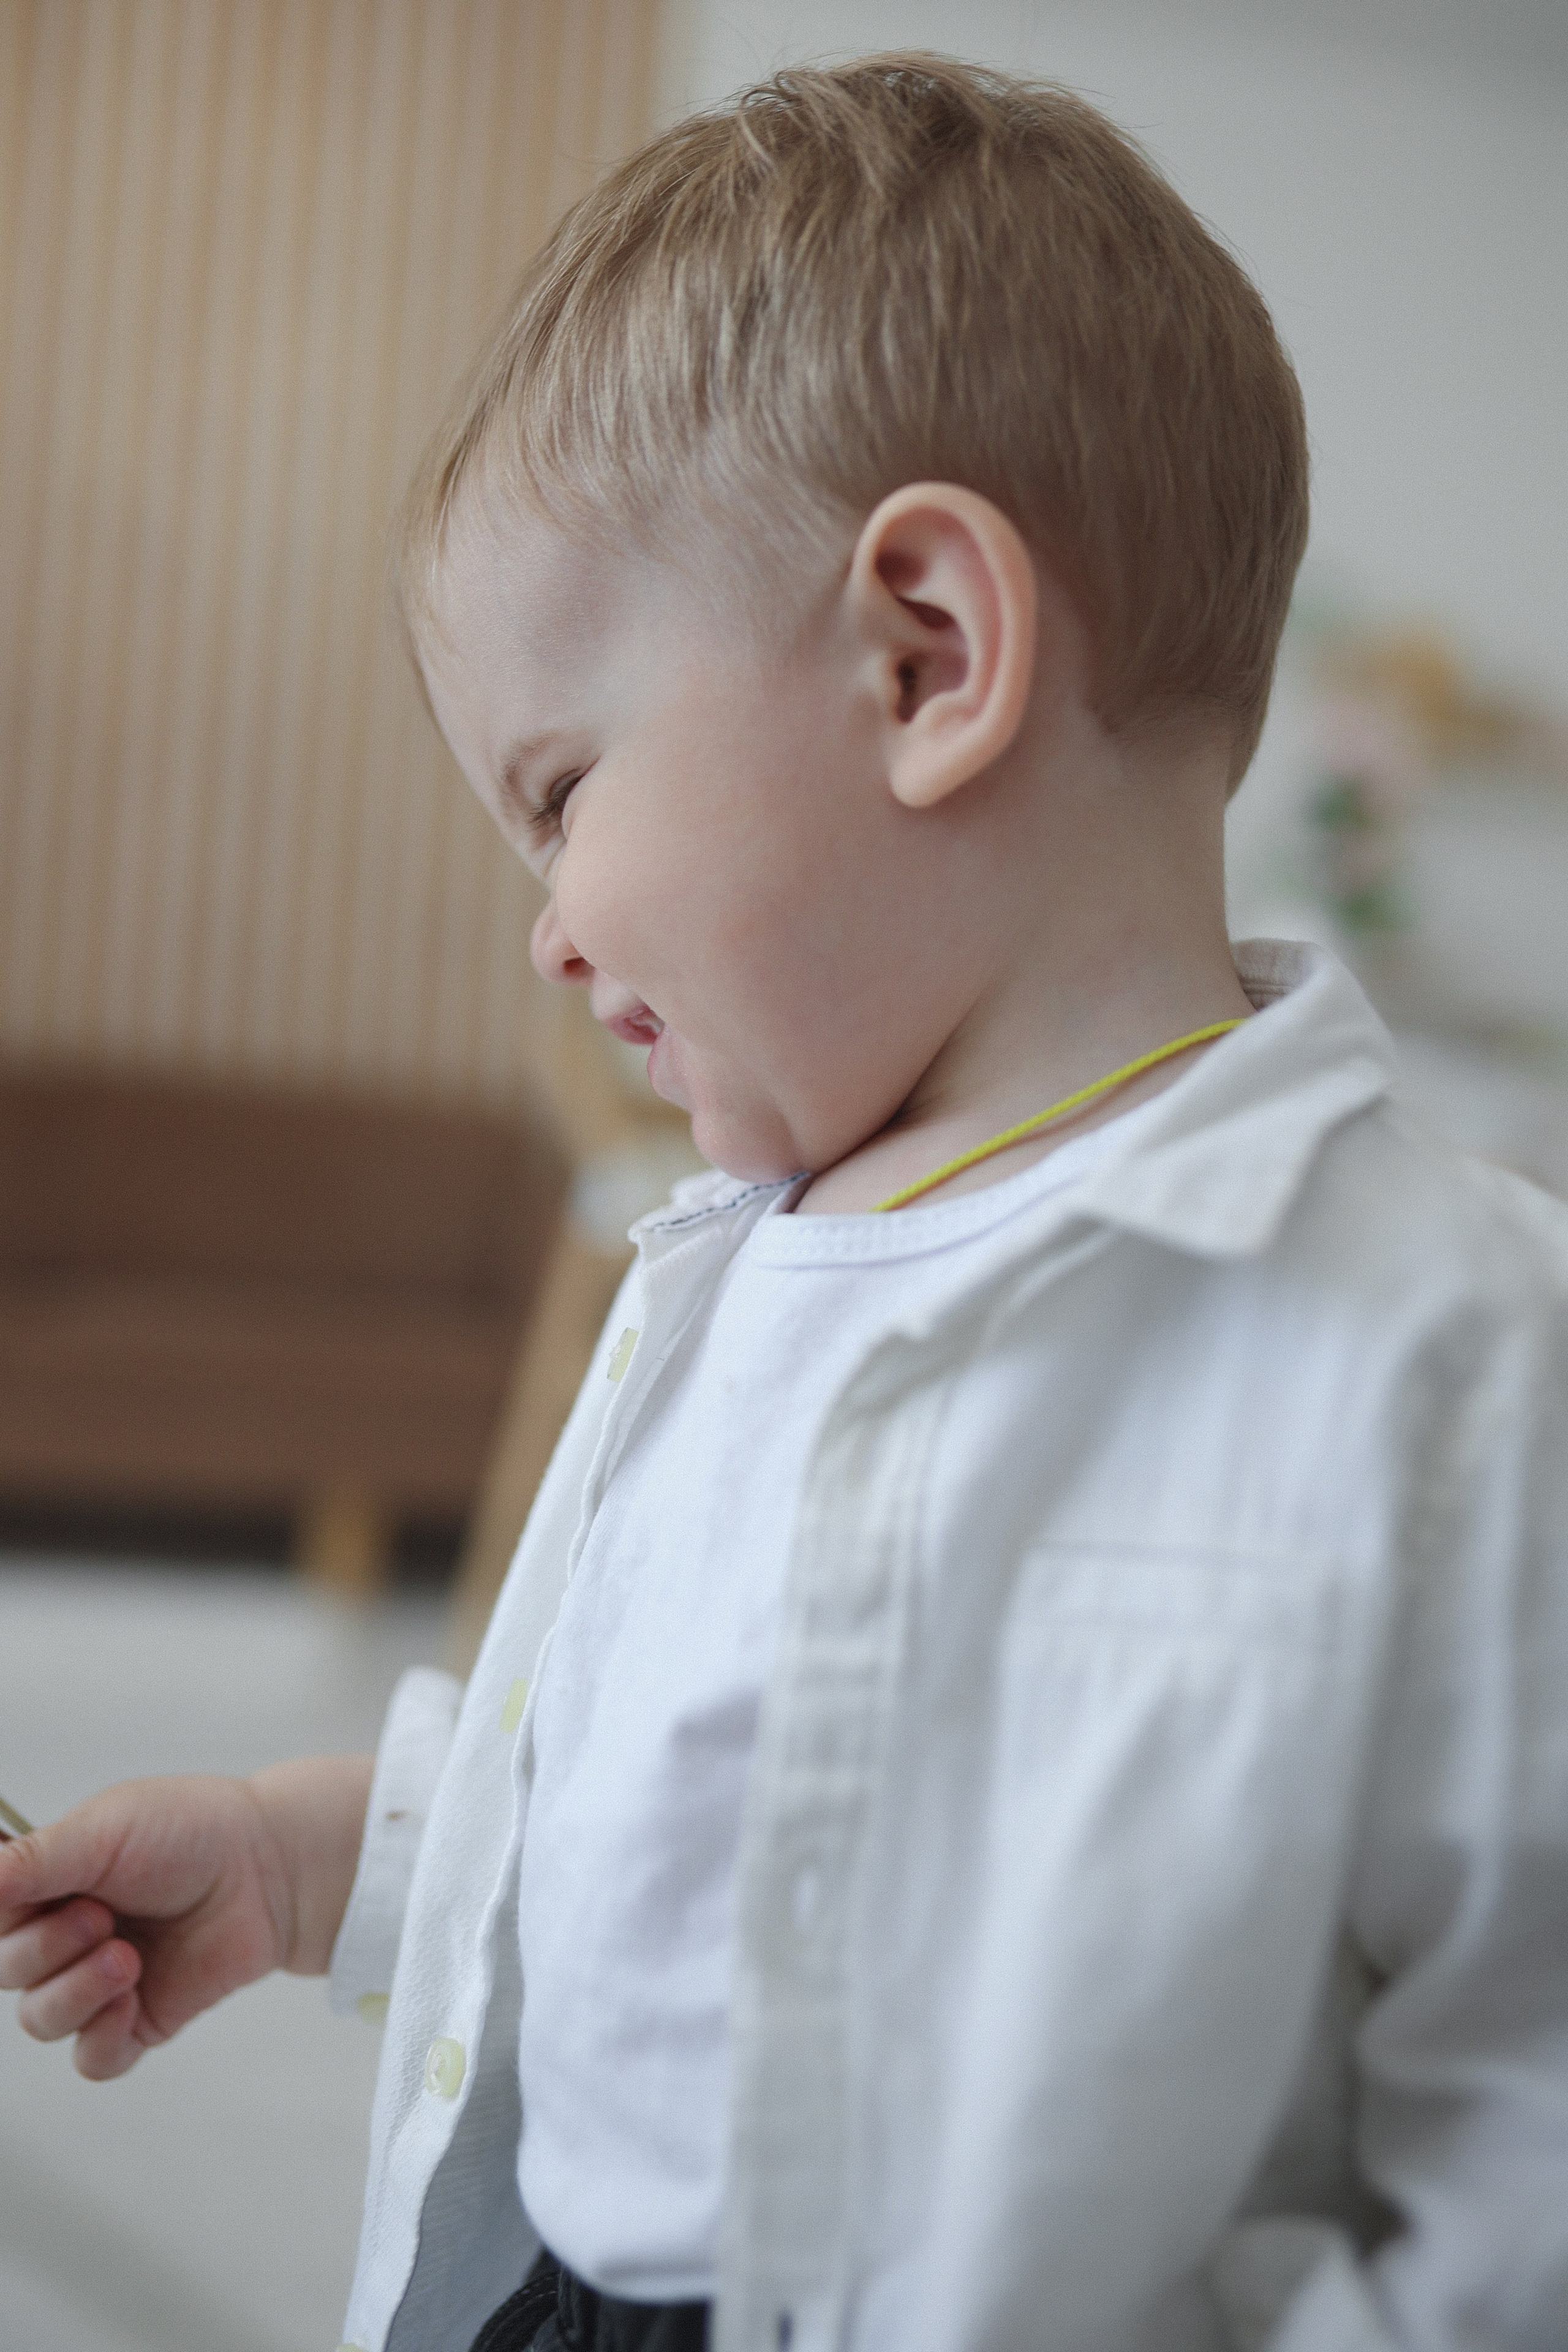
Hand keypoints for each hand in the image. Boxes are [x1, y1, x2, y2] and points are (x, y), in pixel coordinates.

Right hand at [0, 1755, 371, 2079]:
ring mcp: (98, 1981)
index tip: (32, 1900)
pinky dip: (101, 2037)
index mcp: (46, 1883)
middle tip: (102, 1916)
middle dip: (48, 1948)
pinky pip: (92, 2059)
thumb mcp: (103, 1829)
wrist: (267, 1866)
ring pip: (40, 2021)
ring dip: (75, 1991)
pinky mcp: (137, 2020)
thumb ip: (32, 1861)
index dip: (5, 1916)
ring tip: (128, 1958)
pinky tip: (130, 2001)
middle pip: (8, 1972)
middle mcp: (64, 1934)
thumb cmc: (190, 1831)